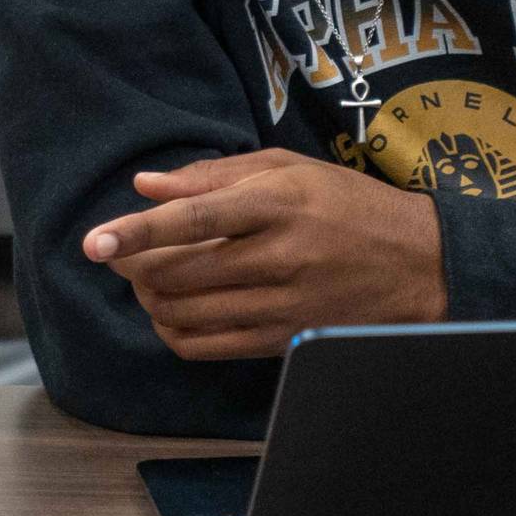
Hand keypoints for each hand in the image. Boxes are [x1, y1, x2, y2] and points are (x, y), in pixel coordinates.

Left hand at [83, 149, 445, 360]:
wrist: (420, 266)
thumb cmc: (349, 206)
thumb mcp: (289, 169)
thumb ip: (214, 175)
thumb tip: (146, 185)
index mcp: (277, 204)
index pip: (193, 218)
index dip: (138, 231)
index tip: (95, 241)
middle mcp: (278, 257)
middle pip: (177, 273)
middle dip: (134, 266)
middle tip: (123, 252)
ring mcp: (281, 306)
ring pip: (185, 313)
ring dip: (150, 298)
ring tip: (150, 279)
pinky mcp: (282, 340)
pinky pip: (206, 346)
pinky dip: (173, 332)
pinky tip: (173, 312)